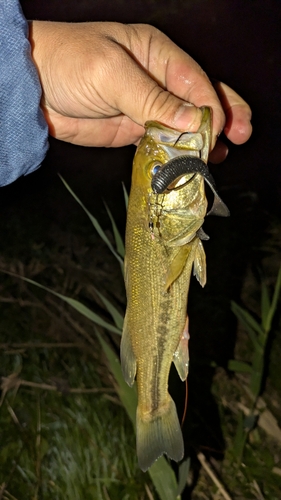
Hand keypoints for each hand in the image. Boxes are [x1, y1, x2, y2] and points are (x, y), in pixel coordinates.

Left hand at [29, 22, 251, 161]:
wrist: (32, 89)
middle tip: (242, 136)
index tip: (221, 128)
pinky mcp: (133, 131)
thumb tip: (192, 120)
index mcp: (156, 54)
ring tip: (219, 156)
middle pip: (199, 99)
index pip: (195, 80)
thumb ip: (152, 98)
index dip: (212, 104)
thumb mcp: (111, 73)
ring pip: (183, 125)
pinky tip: (189, 162)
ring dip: (202, 140)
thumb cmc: (68, 63)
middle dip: (223, 117)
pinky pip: (162, 143)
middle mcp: (156, 80)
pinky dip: (177, 154)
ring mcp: (146, 108)